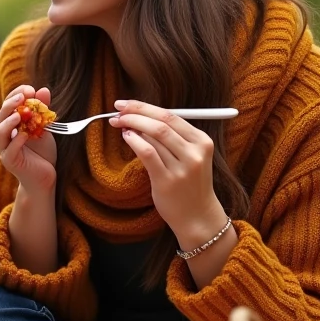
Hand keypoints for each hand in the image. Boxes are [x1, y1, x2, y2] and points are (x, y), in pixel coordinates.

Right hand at [0, 86, 56, 194]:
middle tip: (22, 96)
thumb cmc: (42, 154)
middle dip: (10, 105)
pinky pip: (9, 150)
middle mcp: (4, 138)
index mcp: (10, 128)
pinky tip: (26, 134)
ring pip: (0, 132)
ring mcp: (5, 150)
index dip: (15, 95)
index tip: (29, 88)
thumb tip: (43, 89)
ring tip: (20, 114)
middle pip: (0, 117)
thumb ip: (42, 111)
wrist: (45, 178)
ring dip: (9, 121)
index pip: (7, 107)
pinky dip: (17, 140)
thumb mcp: (45, 128)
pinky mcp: (10, 162)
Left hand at [109, 100, 226, 242]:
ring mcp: (182, 167)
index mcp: (202, 141)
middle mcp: (195, 152)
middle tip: (117, 111)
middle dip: (136, 112)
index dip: (145, 107)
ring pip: (154, 135)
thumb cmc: (189, 183)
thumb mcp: (190, 156)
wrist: (197, 216)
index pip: (171, 115)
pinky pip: (148, 153)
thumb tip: (140, 116)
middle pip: (162, 122)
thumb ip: (173, 137)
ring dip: (132, 125)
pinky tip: (127, 137)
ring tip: (119, 124)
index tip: (126, 104)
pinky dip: (135, 141)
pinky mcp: (167, 180)